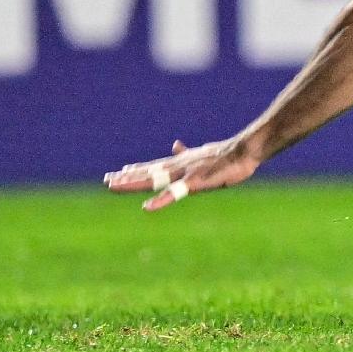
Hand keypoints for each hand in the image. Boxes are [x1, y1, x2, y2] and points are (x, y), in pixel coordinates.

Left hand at [103, 137, 259, 211]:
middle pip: (148, 172)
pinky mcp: (195, 182)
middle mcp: (178, 166)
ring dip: (133, 183)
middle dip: (126, 177)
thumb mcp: (203, 153)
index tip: (119, 171)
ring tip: (113, 186)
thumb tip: (174, 144)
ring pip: (153, 179)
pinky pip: (174, 193)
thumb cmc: (229, 154)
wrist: (246, 150)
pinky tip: (147, 207)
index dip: (136, 169)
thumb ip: (186, 152)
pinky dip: (160, 200)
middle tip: (106, 180)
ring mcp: (185, 173)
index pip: (153, 166)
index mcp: (181, 162)